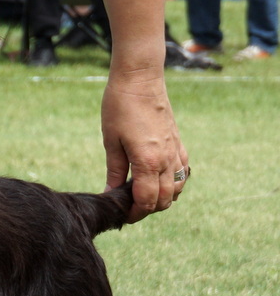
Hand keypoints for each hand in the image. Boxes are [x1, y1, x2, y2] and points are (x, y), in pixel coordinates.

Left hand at [101, 66, 188, 222]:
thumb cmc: (119, 107)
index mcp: (147, 161)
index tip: (122, 217)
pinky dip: (175, 183)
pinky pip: (183, 171)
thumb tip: (110, 194)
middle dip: (148, 210)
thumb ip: (114, 171)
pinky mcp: (179, 142)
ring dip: (163, 199)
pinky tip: (160, 182)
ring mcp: (176, 150)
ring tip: (143, 198)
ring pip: (177, 188)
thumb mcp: (111, 142)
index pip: (147, 201)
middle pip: (164, 199)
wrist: (140, 78)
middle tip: (129, 210)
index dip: (135, 214)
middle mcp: (166, 159)